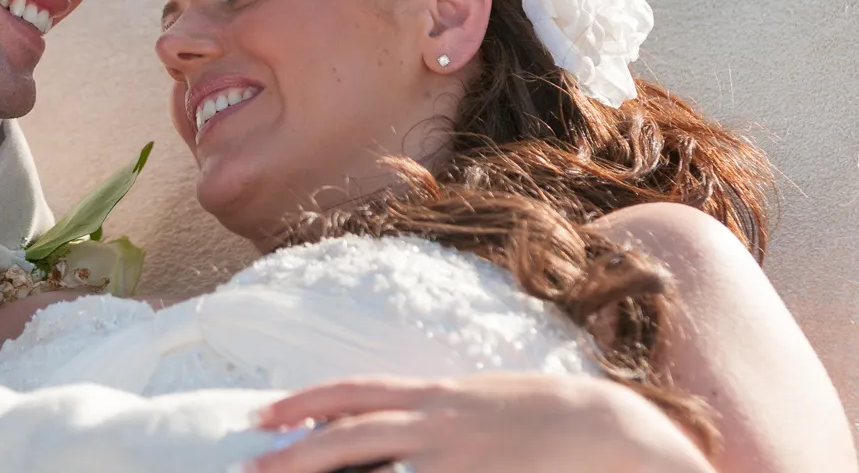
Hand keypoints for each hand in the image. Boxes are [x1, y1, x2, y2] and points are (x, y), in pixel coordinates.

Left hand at [245, 375, 715, 472]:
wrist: (611, 430)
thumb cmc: (538, 414)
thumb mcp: (475, 400)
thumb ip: (428, 409)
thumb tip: (374, 419)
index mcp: (435, 395)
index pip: (353, 393)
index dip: (303, 403)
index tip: (262, 415)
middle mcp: (439, 423)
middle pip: (351, 434)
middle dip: (295, 452)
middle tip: (247, 466)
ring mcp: (460, 461)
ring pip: (379, 472)